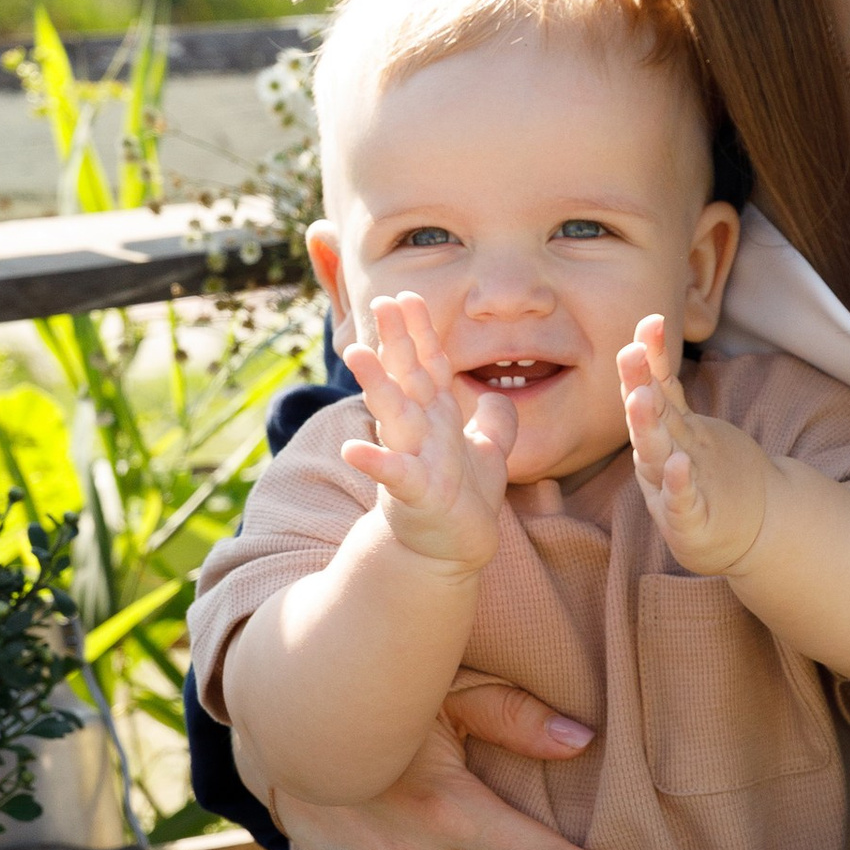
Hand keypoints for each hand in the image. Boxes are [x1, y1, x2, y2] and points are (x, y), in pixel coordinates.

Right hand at [340, 292, 513, 572]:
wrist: (448, 553)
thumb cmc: (464, 501)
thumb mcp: (488, 454)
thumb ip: (494, 422)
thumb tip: (497, 397)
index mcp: (436, 417)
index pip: (428, 366)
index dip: (419, 332)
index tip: (406, 296)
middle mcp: (419, 432)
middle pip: (406, 379)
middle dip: (395, 341)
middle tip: (381, 302)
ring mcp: (413, 460)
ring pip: (395, 416)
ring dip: (376, 385)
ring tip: (356, 353)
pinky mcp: (414, 495)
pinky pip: (395, 475)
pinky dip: (375, 462)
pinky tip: (352, 450)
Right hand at [619, 316, 770, 576]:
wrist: (751, 530)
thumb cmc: (708, 475)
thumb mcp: (684, 428)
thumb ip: (663, 389)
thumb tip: (645, 335)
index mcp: (664, 431)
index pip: (655, 388)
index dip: (651, 357)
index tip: (652, 321)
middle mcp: (663, 454)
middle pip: (648, 417)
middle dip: (637, 384)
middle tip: (630, 353)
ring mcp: (673, 488)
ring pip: (656, 454)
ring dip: (647, 428)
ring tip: (642, 399)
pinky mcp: (690, 522)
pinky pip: (683, 500)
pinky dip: (679, 483)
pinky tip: (679, 464)